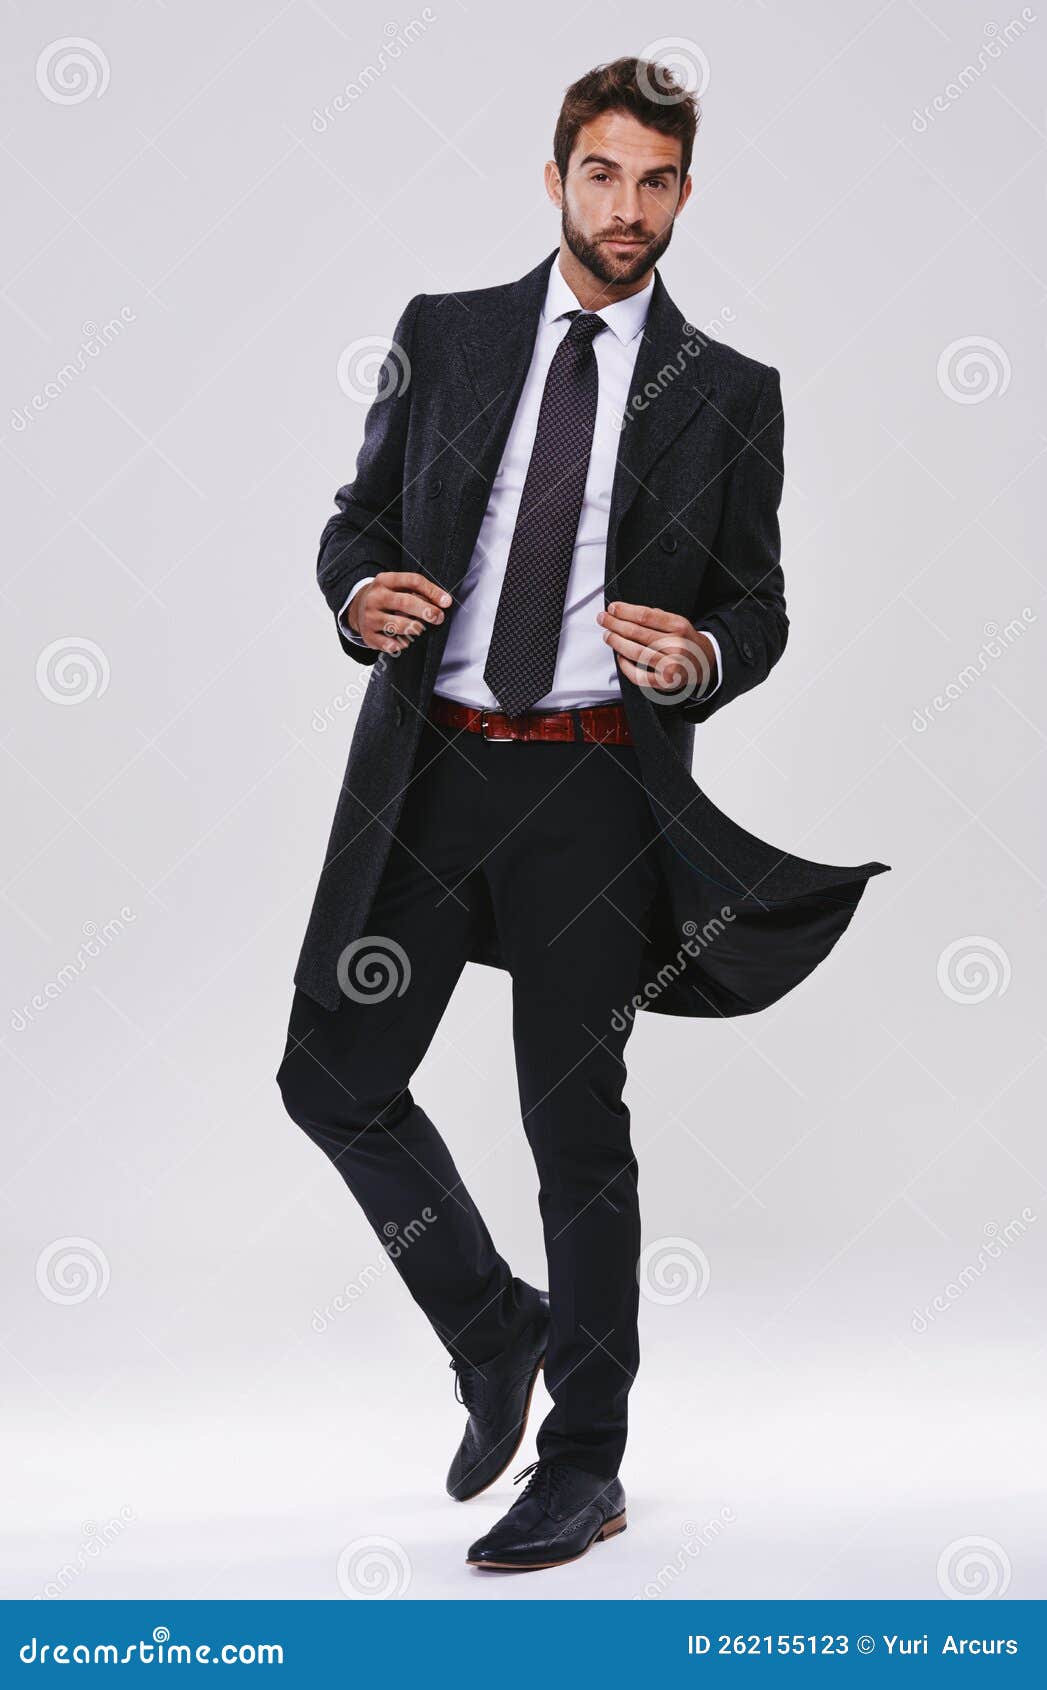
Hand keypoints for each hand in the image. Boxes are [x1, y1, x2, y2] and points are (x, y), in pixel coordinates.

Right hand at [349, 571, 451, 653]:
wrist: (357, 608)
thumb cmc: (386, 597)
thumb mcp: (397, 586)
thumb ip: (418, 591)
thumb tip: (443, 602)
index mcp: (385, 580)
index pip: (412, 581)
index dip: (432, 591)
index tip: (446, 602)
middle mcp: (375, 597)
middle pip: (405, 602)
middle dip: (426, 611)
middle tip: (438, 617)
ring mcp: (369, 617)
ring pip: (397, 625)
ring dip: (415, 628)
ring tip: (419, 628)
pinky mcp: (368, 635)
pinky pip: (389, 644)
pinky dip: (401, 644)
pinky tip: (404, 641)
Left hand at [597, 602, 715, 701]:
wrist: (703, 664)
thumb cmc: (684, 641)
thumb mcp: (677, 623)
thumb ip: (656, 617)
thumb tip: (624, 612)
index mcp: (679, 626)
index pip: (646, 616)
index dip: (625, 611)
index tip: (612, 608)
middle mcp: (676, 645)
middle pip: (638, 633)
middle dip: (615, 624)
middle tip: (603, 619)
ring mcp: (670, 665)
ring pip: (635, 652)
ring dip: (616, 642)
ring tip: (608, 635)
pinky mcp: (664, 682)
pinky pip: (638, 675)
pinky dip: (625, 665)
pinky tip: (620, 656)